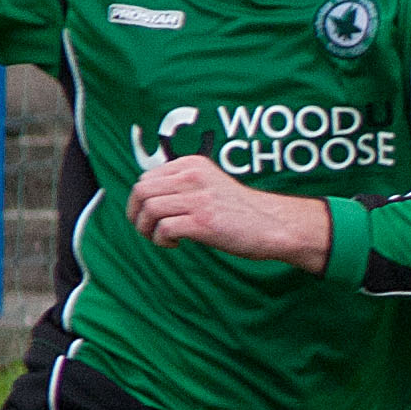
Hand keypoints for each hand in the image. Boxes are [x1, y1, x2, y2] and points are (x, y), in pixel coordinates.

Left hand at [127, 156, 330, 271]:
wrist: (274, 225)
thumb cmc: (241, 211)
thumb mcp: (210, 185)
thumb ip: (184, 186)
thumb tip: (149, 200)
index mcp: (192, 165)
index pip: (145, 177)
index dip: (140, 200)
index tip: (151, 217)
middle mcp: (192, 177)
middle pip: (141, 191)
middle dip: (136, 215)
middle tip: (148, 230)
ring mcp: (198, 199)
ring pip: (148, 209)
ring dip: (146, 230)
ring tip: (162, 239)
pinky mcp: (203, 222)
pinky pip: (163, 228)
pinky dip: (161, 240)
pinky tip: (175, 244)